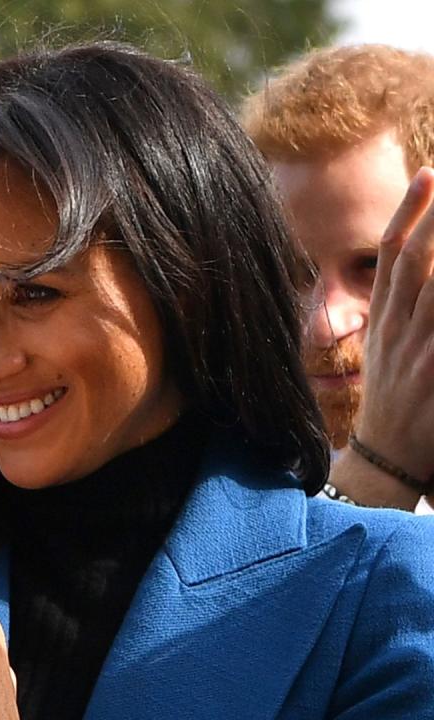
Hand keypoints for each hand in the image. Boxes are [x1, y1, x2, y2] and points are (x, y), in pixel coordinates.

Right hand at [355, 167, 433, 487]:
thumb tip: (412, 273)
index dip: (408, 212)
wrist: (384, 457)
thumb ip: (398, 312)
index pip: (390, 254)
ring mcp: (417, 353)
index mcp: (382, 320)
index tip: (429, 174)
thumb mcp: (383, 351)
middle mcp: (396, 329)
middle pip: (414, 261)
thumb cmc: (389, 402)